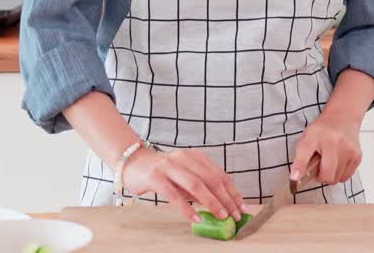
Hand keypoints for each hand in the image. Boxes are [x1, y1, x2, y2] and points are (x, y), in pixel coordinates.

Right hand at [121, 147, 245, 223]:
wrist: (132, 163)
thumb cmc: (162, 172)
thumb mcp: (184, 175)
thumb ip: (200, 186)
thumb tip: (221, 205)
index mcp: (195, 156)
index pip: (219, 174)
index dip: (232, 192)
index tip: (241, 206)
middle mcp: (184, 158)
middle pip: (211, 179)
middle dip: (226, 198)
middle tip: (234, 214)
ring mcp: (169, 166)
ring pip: (196, 184)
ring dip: (211, 201)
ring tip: (220, 215)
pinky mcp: (155, 176)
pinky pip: (173, 194)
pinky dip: (186, 207)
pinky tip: (194, 217)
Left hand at [290, 109, 361, 185]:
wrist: (342, 118)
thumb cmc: (323, 131)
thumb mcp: (306, 139)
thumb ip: (300, 159)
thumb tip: (295, 177)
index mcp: (317, 137)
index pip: (306, 155)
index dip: (300, 168)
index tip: (295, 178)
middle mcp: (335, 143)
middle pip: (327, 176)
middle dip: (321, 176)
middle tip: (318, 166)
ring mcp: (348, 151)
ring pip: (337, 179)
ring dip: (331, 175)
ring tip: (328, 162)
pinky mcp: (357, 157)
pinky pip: (346, 177)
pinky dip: (340, 174)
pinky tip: (337, 162)